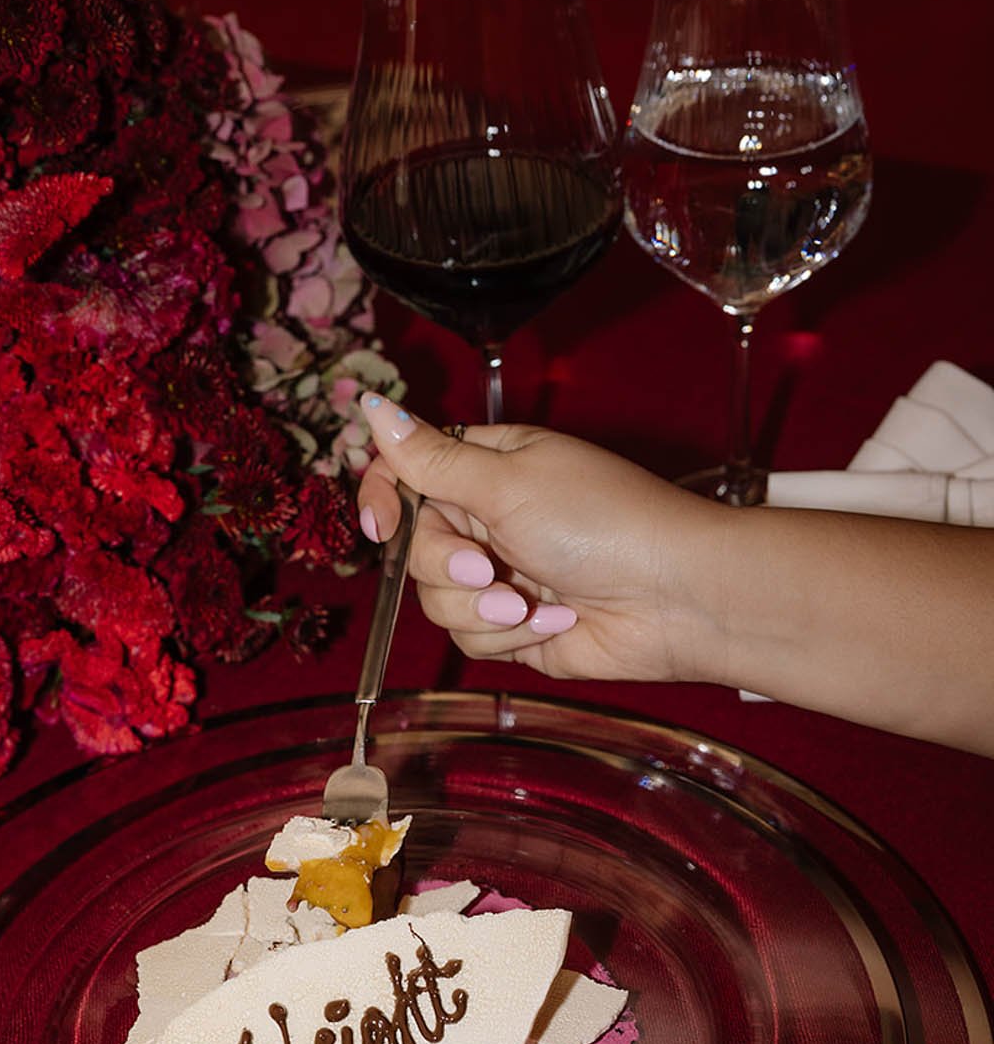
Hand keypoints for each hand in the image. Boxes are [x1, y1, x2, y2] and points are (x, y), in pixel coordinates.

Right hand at [355, 397, 730, 688]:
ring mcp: (499, 577)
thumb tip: (370, 405)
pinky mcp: (513, 630)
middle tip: (484, 567)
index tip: (382, 526)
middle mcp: (488, 518)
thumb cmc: (602, 522)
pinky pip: (470, 638)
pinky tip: (557, 622)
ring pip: (436, 600)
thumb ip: (430, 458)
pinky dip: (509, 636)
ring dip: (479, 608)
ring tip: (527, 604)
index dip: (383, 498)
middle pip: (414, 547)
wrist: (673, 598)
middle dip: (445, 565)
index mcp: (487, 466)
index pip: (404, 473)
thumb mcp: (507, 481)